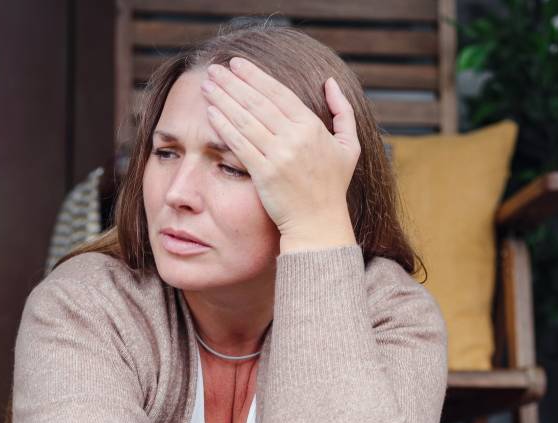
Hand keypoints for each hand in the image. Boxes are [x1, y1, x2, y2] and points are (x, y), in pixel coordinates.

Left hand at [201, 57, 358, 252]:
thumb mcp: (349, 146)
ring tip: (208, 85)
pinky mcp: (264, 173)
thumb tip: (330, 82)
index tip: (237, 64)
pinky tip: (211, 113)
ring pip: (246, 120)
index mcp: (313, 127)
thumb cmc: (332, 185)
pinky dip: (224, 126)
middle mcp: (296, 138)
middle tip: (214, 69)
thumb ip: (343, 111)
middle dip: (233, 82)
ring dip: (223, 99)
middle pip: (258, 102)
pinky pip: (240, 144)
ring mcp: (279, 155)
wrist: (318, 224)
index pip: (279, 93)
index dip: (255, 76)